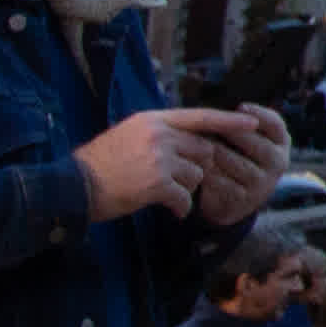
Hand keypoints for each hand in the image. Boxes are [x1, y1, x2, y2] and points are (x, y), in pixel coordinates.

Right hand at [80, 107, 270, 226]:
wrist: (72, 187)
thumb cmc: (99, 164)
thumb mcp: (128, 134)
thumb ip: (160, 132)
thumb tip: (192, 139)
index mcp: (152, 120)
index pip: (200, 116)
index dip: (229, 121)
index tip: (253, 123)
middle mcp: (159, 134)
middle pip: (203, 149)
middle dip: (198, 168)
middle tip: (178, 181)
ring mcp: (159, 158)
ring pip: (196, 174)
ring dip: (186, 188)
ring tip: (164, 194)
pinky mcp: (157, 183)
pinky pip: (185, 196)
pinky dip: (181, 207)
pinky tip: (169, 210)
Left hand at [177, 105, 290, 234]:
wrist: (233, 198)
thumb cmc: (237, 156)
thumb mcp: (250, 139)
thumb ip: (243, 122)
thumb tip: (230, 108)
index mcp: (281, 143)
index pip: (275, 124)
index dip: (259, 114)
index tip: (240, 107)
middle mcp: (277, 163)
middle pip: (250, 141)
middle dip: (225, 131)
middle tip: (202, 123)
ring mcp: (262, 183)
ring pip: (230, 160)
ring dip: (208, 151)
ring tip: (190, 142)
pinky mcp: (243, 199)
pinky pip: (218, 180)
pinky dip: (202, 171)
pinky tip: (191, 163)